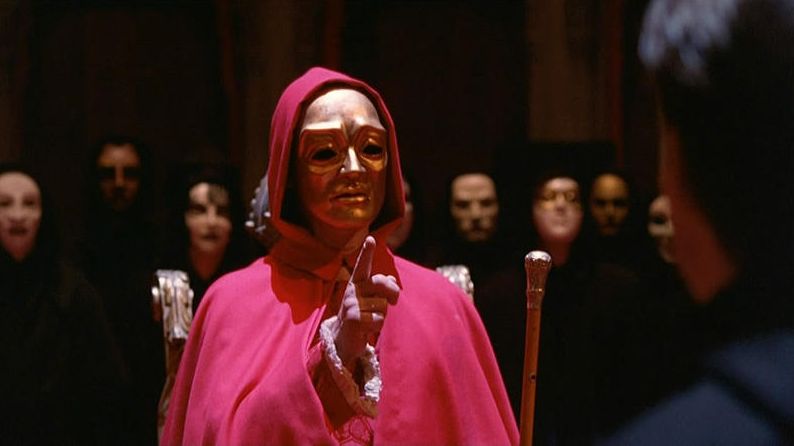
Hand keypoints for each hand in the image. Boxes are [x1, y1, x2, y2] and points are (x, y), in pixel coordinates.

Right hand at [334, 236, 399, 366]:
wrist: (343, 341)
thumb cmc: (361, 316)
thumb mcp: (371, 299)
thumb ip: (381, 288)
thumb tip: (391, 278)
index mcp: (357, 283)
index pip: (363, 266)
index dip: (367, 252)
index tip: (370, 239)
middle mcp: (352, 291)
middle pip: (381, 282)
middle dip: (393, 292)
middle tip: (394, 302)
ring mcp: (351, 304)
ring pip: (382, 305)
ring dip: (382, 315)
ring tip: (370, 319)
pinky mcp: (352, 319)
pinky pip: (378, 319)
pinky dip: (377, 327)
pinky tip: (366, 329)